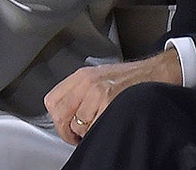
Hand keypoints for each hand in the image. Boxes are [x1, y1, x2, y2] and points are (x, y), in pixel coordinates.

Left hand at [44, 48, 181, 144]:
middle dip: (66, 130)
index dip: (56, 119)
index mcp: (81, 76)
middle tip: (75, 137)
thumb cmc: (131, 76)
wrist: (157, 71)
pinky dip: (98, 131)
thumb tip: (67, 114)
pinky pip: (95, 126)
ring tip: (95, 130)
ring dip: (85, 132)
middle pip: (60, 114)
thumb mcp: (99, 77)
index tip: (64, 126)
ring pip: (78, 124)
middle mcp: (87, 83)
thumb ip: (80, 92)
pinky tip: (106, 126)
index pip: (52, 101)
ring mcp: (99, 92)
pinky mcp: (112, 102)